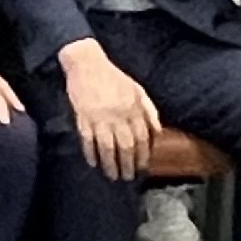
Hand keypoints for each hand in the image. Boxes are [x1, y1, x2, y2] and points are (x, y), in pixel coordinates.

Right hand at [55, 39, 159, 180]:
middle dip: (127, 164)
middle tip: (127, 177)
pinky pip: (88, 139)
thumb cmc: (113, 76)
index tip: (142, 167)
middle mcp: (119, 115)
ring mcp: (100, 117)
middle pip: (126, 146)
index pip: (142, 138)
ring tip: (112, 175)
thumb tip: (158, 131)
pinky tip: (93, 162)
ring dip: (110, 163)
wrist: (87, 63)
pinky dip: (90, 152)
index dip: (143, 155)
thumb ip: (149, 110)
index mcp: (133, 108)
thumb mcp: (137, 89)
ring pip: (107, 147)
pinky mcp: (83, 117)